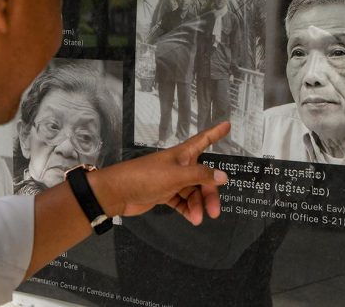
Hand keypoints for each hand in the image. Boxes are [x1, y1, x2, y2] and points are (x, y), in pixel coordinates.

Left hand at [88, 122, 229, 225]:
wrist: (117, 193)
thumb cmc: (145, 177)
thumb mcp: (176, 176)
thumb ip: (201, 176)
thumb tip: (224, 176)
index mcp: (182, 155)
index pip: (203, 140)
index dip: (215, 132)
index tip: (227, 124)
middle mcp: (179, 165)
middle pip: (202, 177)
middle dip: (210, 193)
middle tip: (215, 212)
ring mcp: (171, 180)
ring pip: (193, 191)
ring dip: (197, 205)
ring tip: (198, 219)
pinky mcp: (164, 193)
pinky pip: (182, 201)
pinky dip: (188, 209)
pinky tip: (192, 218)